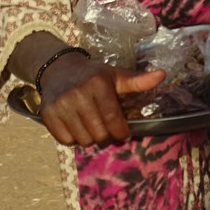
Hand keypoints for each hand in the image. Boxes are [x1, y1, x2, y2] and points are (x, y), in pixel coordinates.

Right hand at [38, 53, 164, 145]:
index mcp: (98, 83)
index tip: (123, 133)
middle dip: (106, 135)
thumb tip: (162, 75)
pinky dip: (73, 138)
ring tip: (91, 125)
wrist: (58, 69)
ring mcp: (61, 105)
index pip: (113, 118)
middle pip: (98, 133)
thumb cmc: (93, 75)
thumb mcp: (116, 75)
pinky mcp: (47, 114)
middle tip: (106, 128)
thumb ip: (139, 80)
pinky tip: (76, 125)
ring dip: (90, 137)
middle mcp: (78, 93)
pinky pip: (65, 141)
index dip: (121, 131)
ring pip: (83, 140)